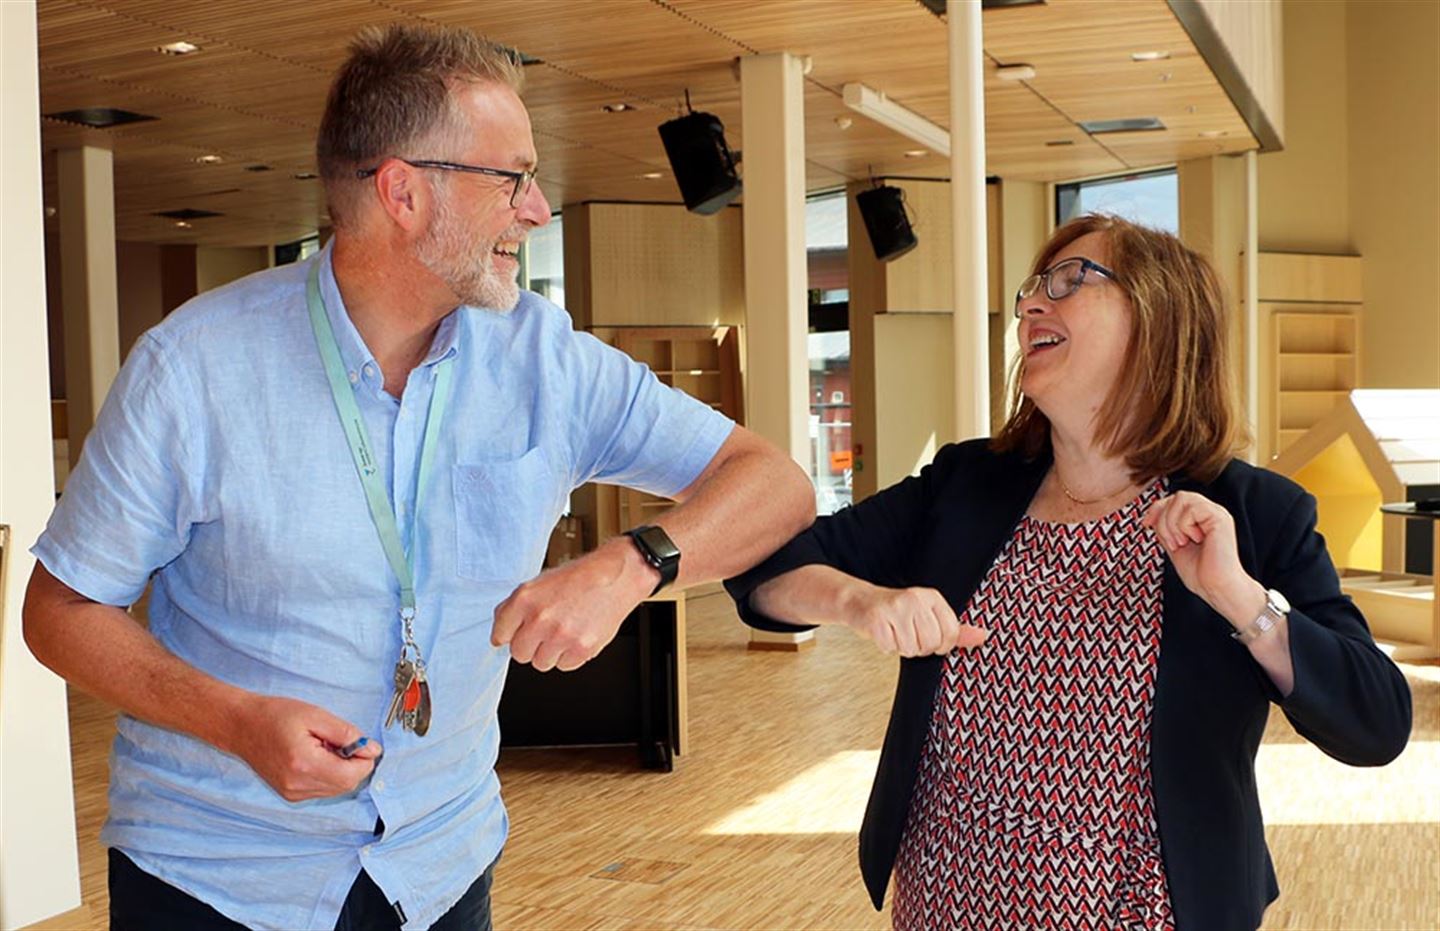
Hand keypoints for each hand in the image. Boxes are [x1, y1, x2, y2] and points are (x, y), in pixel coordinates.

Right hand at [226, 695, 380, 802]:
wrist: (241, 726)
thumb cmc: (274, 715)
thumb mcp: (316, 715)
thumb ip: (347, 734)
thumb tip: (372, 750)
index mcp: (304, 765)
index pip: (351, 776)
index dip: (364, 760)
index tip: (362, 743)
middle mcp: (298, 785)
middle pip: (346, 785)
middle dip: (353, 764)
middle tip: (339, 740)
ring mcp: (292, 793)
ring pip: (336, 789)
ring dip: (341, 769)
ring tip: (323, 746)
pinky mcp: (290, 794)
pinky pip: (322, 789)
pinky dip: (328, 774)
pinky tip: (315, 756)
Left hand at [492, 537, 654, 671]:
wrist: (615, 578)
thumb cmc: (579, 579)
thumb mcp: (540, 583)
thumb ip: (516, 607)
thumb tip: (501, 632)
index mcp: (525, 599)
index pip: (500, 634)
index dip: (508, 635)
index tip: (514, 636)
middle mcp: (541, 618)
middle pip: (519, 654)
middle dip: (530, 646)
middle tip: (544, 633)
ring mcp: (561, 636)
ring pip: (541, 663)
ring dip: (550, 653)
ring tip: (563, 633)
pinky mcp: (582, 649)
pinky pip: (564, 666)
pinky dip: (569, 656)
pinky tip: (576, 636)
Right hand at [846, 584, 988, 656]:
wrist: (860, 602)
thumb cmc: (897, 612)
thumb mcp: (929, 616)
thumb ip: (956, 630)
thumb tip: (983, 637)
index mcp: (932, 597)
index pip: (951, 632)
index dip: (941, 644)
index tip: (931, 640)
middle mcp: (915, 599)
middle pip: (930, 644)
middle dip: (918, 647)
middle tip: (908, 635)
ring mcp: (895, 608)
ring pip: (910, 648)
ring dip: (901, 647)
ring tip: (895, 633)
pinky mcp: (877, 619)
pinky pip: (890, 647)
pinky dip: (885, 646)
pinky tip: (884, 633)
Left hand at [1142, 491, 1263, 622]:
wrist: (1216, 587)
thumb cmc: (1200, 574)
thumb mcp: (1174, 546)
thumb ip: (1166, 529)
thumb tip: (1153, 515)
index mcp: (1200, 519)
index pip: (1174, 500)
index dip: (1157, 508)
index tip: (1146, 524)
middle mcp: (1209, 513)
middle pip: (1176, 497)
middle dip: (1164, 519)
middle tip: (1173, 543)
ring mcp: (1216, 513)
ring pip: (1181, 498)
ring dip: (1172, 523)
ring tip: (1182, 542)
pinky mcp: (1220, 517)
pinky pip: (1191, 507)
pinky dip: (1184, 525)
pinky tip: (1195, 540)